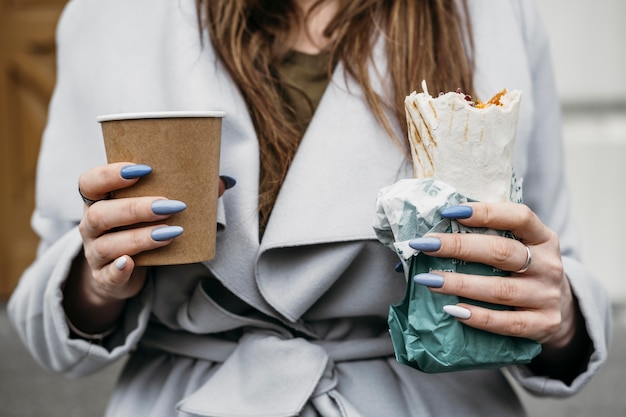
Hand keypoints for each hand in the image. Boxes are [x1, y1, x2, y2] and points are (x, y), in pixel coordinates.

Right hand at [65, 163, 234, 333]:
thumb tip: (222, 182)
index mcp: (99, 200)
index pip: (90, 182)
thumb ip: (182, 191)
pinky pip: (108, 275)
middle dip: (135, 208)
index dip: (110, 174)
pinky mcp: (105, 278)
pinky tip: (130, 263)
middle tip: (169, 205)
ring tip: (171, 232)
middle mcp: (91, 226)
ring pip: (108, 244)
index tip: (142, 169)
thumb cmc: (140, 228)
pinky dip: (119, 270)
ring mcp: (95, 254)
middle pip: (101, 214)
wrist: (124, 272)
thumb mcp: (153, 209)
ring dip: (139, 237)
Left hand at [408, 202, 577, 349]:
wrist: (558, 308)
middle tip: (425, 245)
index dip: (485, 212)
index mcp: (542, 237)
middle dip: (459, 246)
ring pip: (500, 289)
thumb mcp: (517, 246)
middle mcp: (549, 265)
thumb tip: (437, 229)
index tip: (449, 212)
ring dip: (460, 284)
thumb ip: (488, 235)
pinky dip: (479, 317)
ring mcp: (548, 296)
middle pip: (501, 252)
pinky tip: (453, 310)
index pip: (519, 217)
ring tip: (429, 280)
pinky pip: (508, 323)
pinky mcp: (545, 324)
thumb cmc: (521, 270)